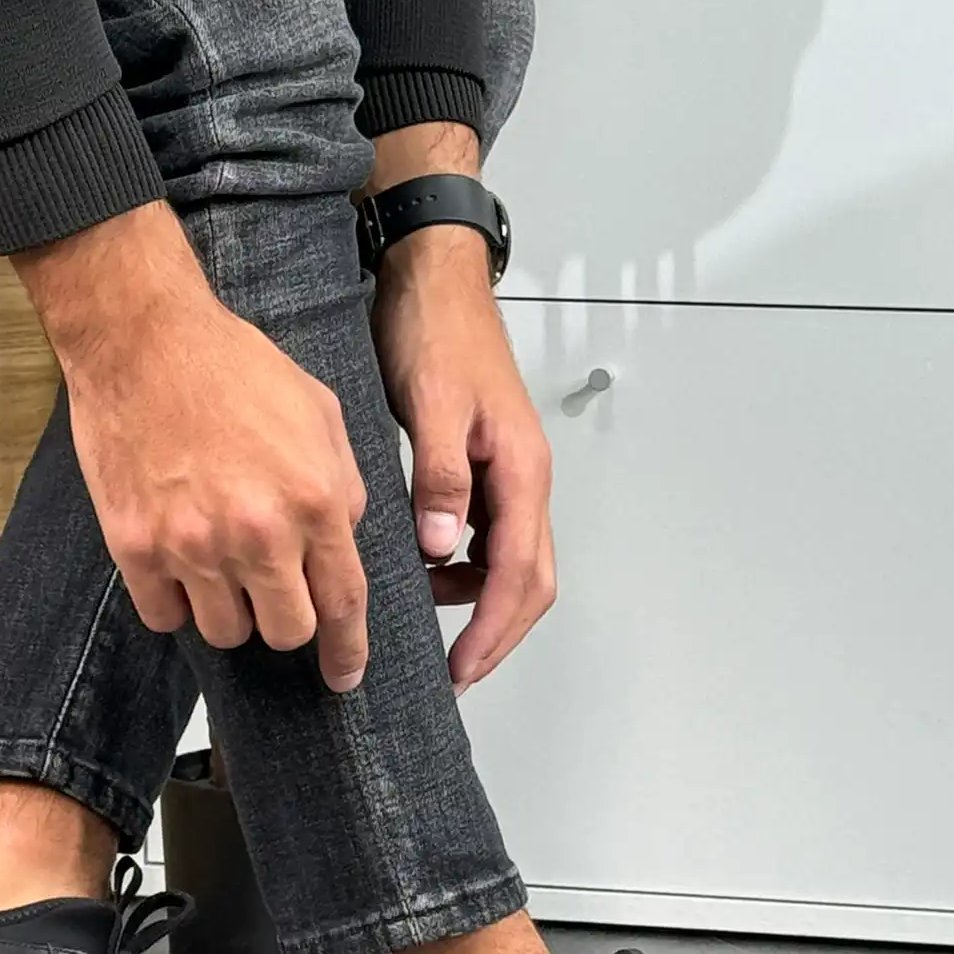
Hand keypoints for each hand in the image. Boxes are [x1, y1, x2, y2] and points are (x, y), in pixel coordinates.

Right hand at [14, 201, 368, 691]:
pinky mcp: (135, 548)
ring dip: (230, 609)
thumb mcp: (321, 416)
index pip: (343, 605)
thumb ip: (343, 488)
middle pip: (286, 633)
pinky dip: (175, 603)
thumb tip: (344, 543)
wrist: (143, 338)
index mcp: (315, 502)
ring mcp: (192, 546)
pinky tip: (177, 563)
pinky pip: (165, 617)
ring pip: (226, 633)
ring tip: (220, 562)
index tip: (344, 676)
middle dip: (286, 619)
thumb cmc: (236, 368)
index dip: (348, 651)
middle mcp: (258, 534)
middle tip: (271, 588)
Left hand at [372, 217, 555, 692]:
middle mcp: (524, 479)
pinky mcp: (485, 468)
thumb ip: (439, 477)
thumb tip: (440, 546)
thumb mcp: (432, 404)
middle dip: (496, 634)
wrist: (433, 279)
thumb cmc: (435, 332)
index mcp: (522, 470)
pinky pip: (485, 536)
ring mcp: (508, 475)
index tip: (462, 669)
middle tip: (454, 674)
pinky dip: (461, 567)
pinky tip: (424, 572)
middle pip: (529, 581)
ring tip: (430, 631)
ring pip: (510, 562)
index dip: (493, 629)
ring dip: (478, 603)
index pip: (520, 574)